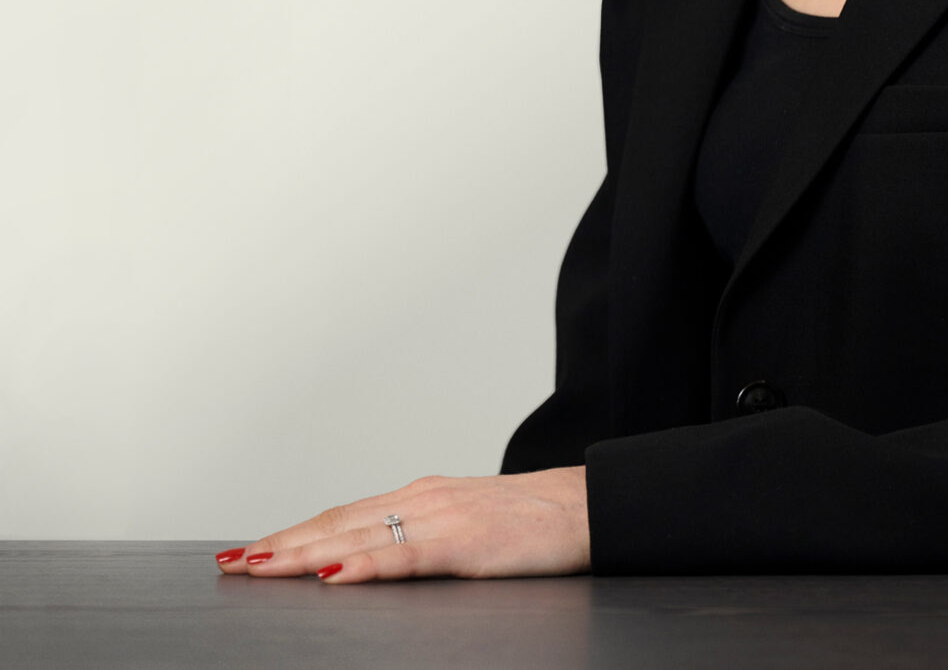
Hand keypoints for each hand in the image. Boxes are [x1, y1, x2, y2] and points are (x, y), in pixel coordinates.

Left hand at [213, 466, 589, 583]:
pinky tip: (335, 575)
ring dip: (302, 552)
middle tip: (232, 564)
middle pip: (335, 523)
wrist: (589, 507)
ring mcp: (440, 517)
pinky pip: (403, 555)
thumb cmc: (534, 524)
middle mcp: (421, 499)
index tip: (251, 552)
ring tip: (260, 567)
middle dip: (280, 545)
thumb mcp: (468, 528)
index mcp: (421, 497)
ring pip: (356, 535)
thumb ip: (424, 541)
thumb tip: (380, 561)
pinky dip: (364, 564)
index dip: (293, 534)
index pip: (341, 516)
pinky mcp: (463, 541)